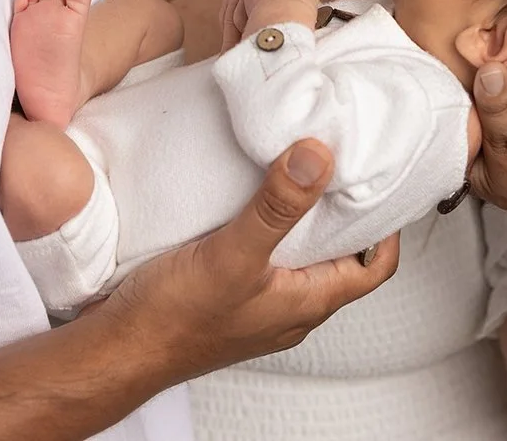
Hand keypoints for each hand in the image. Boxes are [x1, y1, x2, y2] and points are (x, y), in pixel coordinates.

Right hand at [90, 136, 398, 379]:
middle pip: (340, 256)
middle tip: (340, 162)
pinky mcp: (228, 290)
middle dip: (344, 210)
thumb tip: (319, 159)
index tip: (381, 180)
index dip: (387, 225)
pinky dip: (265, 222)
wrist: (119, 348)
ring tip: (295, 168)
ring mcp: (259, 300)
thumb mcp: (234, 254)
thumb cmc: (175, 321)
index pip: (376, 266)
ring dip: (302, 214)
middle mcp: (290, 305)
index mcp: (309, 302)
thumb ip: (278, 207)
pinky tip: (244, 196)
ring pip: (299, 253)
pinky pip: (262, 253)